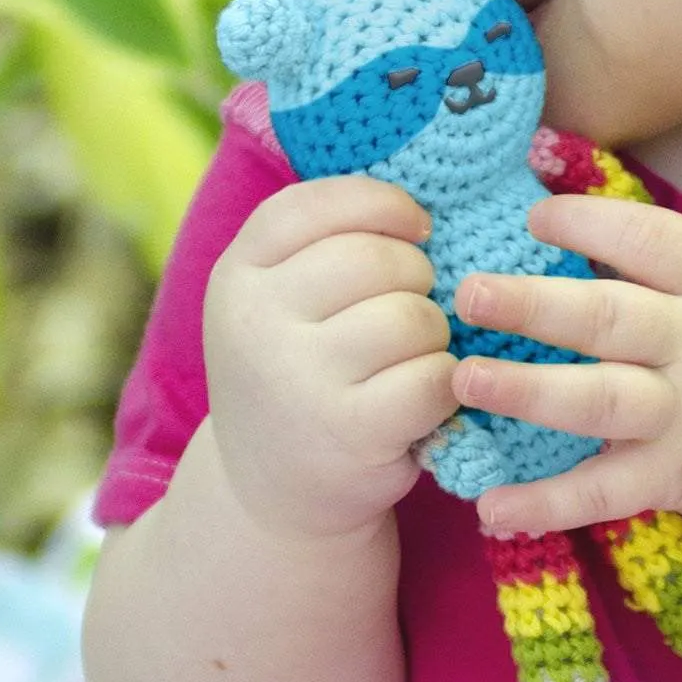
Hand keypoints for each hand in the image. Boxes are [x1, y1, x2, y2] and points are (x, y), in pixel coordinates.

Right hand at [202, 176, 457, 542]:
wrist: (271, 494)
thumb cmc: (297, 370)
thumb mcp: (278, 300)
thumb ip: (325, 239)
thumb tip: (425, 187)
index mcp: (237, 276)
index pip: (318, 204)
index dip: (382, 205)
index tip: (415, 226)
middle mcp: (255, 324)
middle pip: (377, 259)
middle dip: (415, 276)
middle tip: (409, 306)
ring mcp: (300, 380)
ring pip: (413, 317)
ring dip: (432, 334)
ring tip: (408, 358)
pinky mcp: (351, 432)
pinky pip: (434, 377)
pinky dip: (444, 385)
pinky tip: (419, 399)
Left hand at [449, 173, 681, 541]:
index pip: (650, 241)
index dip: (590, 223)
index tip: (535, 214)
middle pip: (607, 316)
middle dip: (532, 303)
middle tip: (467, 293)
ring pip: (597, 399)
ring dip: (526, 391)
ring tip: (462, 383)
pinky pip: (607, 491)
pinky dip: (550, 503)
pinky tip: (493, 507)